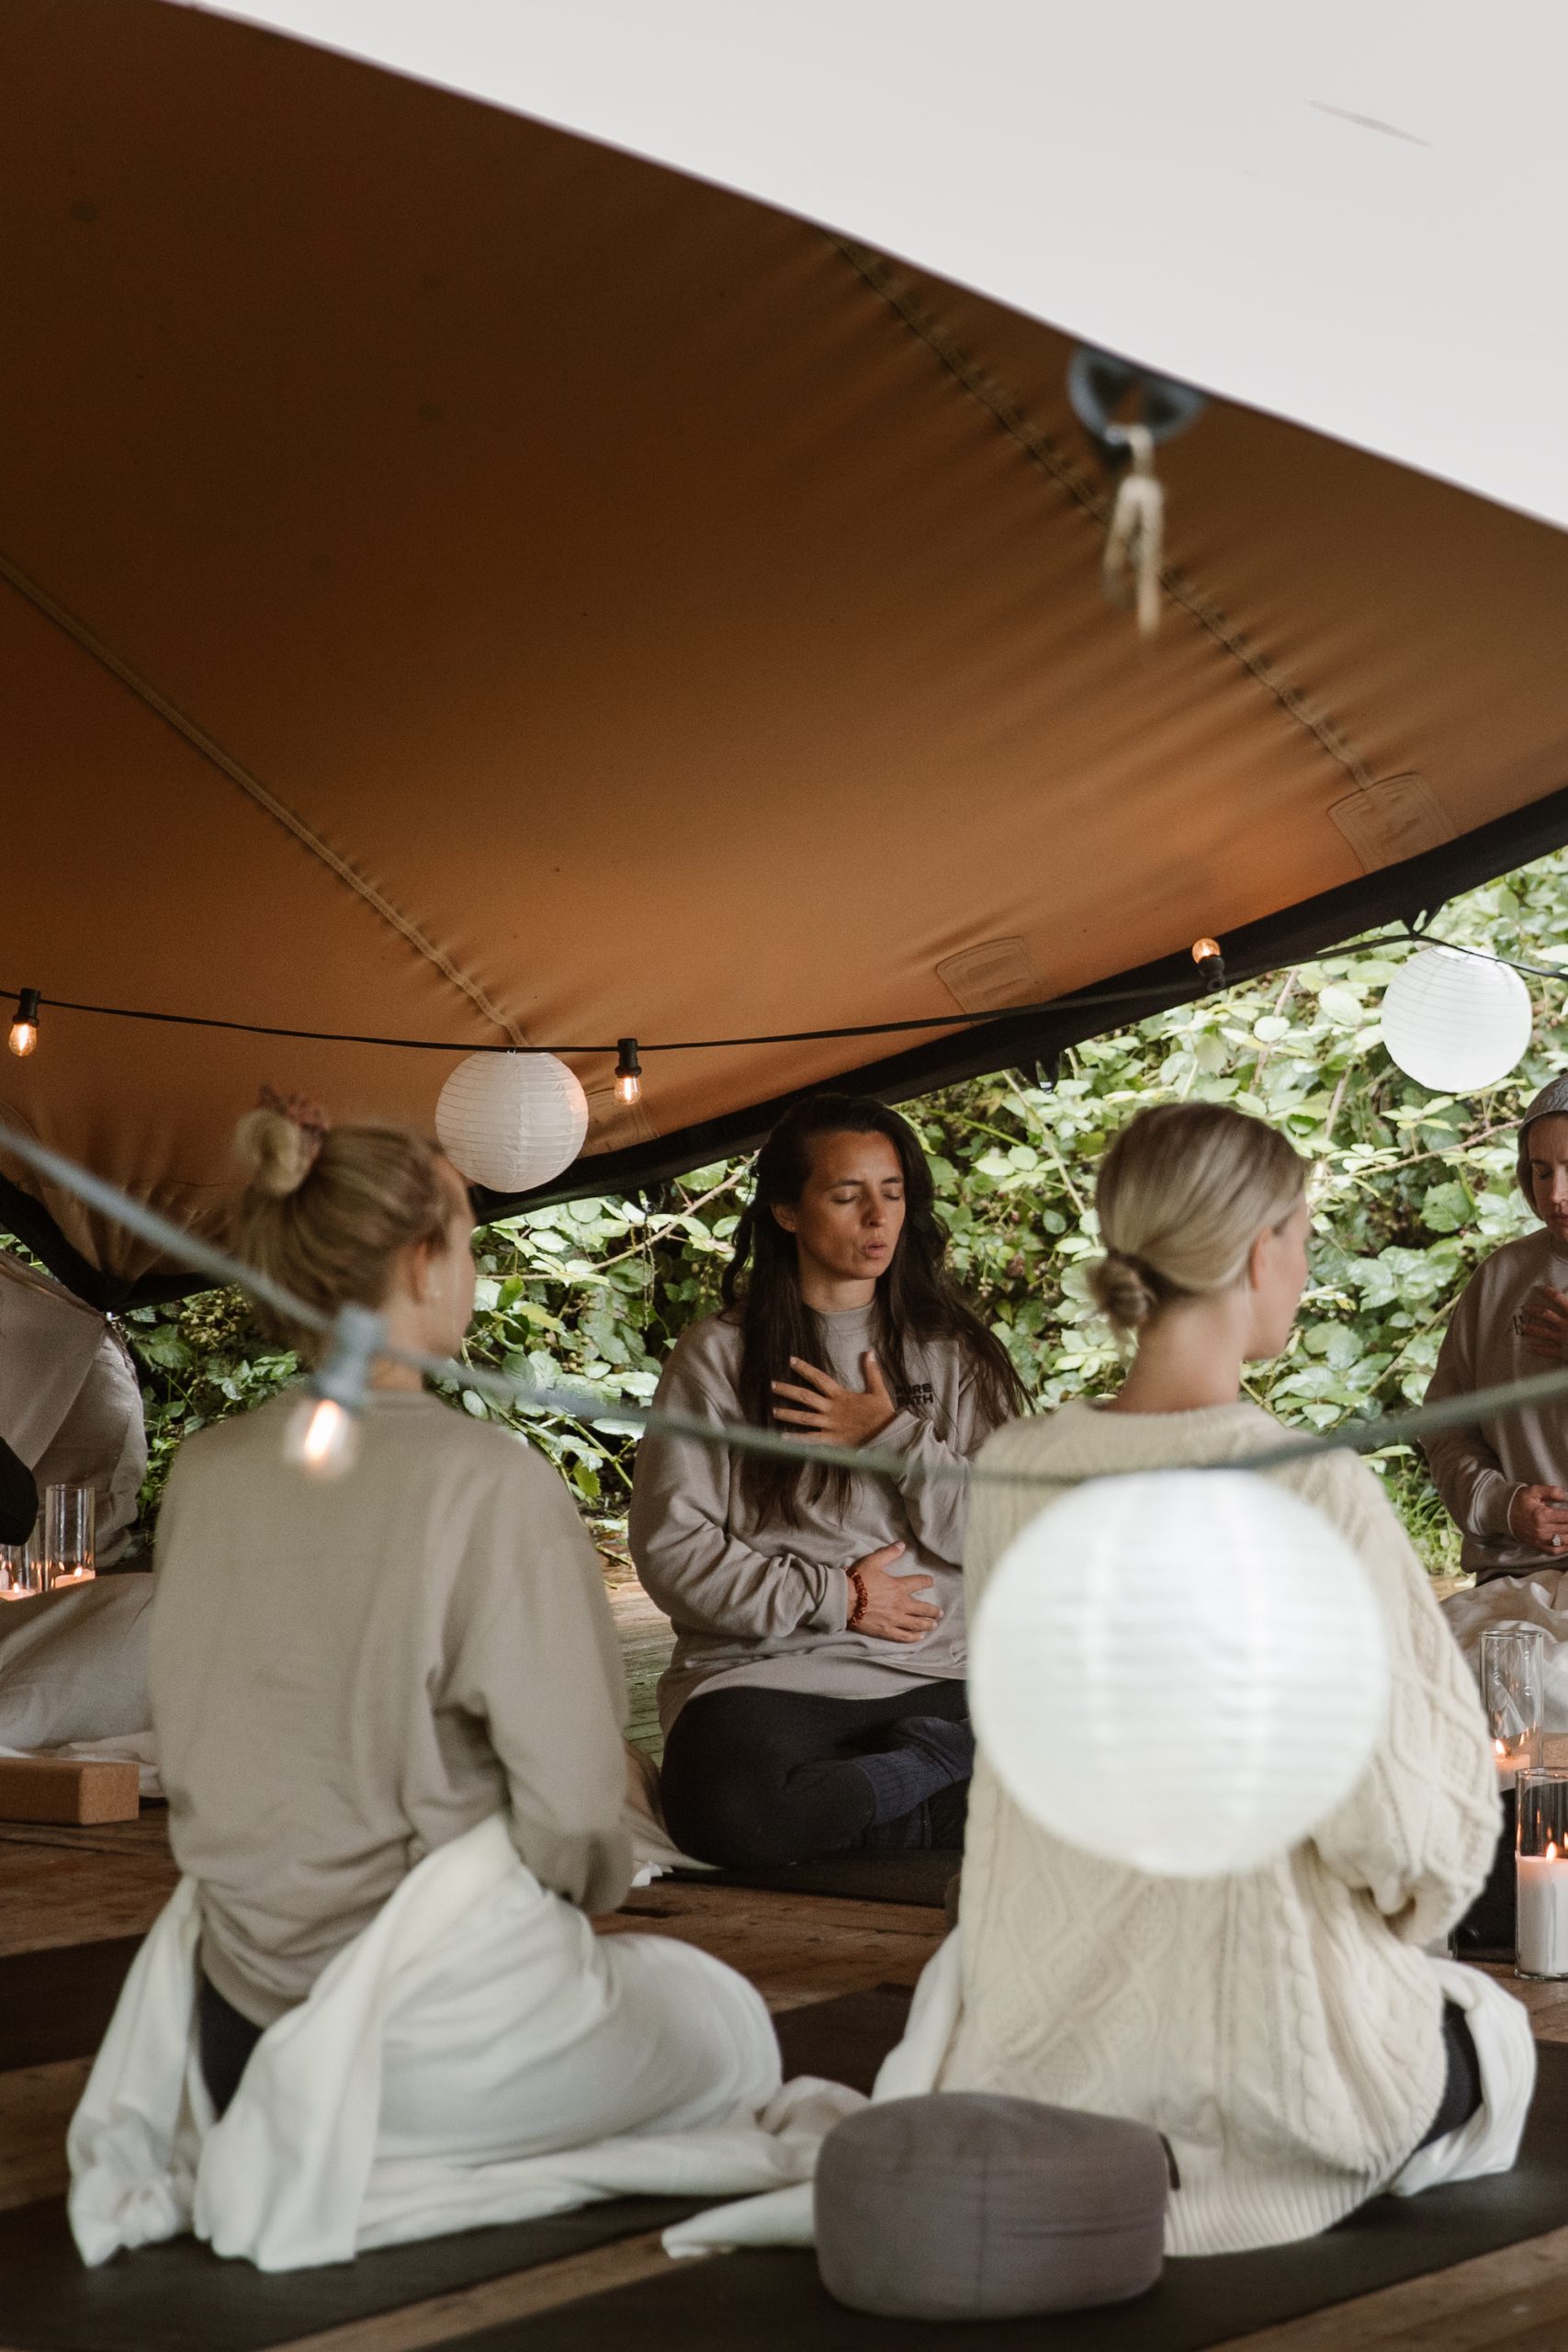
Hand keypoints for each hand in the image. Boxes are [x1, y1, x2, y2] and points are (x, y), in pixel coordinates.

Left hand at [772, 1351, 897, 1447]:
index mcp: (841, 1395)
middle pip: (805, 1397)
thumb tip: (869, 1352)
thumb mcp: (878, 1389)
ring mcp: (830, 1425)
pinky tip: (783, 1437)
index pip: (819, 1378)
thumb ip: (871, 1371)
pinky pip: (810, 1439)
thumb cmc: (882, 1413)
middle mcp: (831, 1409)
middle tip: (772, 1385)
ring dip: (787, 1413)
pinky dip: (796, 1439)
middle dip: (787, 1390)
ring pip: (804, 1418)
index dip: (804, 1369)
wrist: (887, 1436)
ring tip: (773, 1410)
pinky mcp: (831, 1440)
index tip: (791, 1361)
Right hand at [849, 1542, 941, 1642]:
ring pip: (916, 1624)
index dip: (927, 1581)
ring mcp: (894, 1619)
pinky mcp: (886, 1631)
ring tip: (933, 1625)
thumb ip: (889, 1553)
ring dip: (927, 1624)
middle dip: (933, 1611)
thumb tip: (902, 1545)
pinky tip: (919, 1637)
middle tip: (939, 1613)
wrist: (844, 1600)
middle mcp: (901, 1604)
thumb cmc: (858, 1580)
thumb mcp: (873, 1561)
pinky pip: (904, 1636)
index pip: (919, 1583)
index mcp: (899, 1587)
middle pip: (923, 1609)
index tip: (931, 1582)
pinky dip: (914, 1637)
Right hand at [1509, 1483, 1567, 1552]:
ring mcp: (1540, 1539)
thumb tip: (1567, 1497)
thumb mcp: (1534, 1491)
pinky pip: (1555, 1551)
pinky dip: (1565, 1548)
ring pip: (1564, 1540)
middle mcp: (1542, 1529)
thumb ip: (1552, 1492)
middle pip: (1567, 1529)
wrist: (1503, 1513)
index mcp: (1542, 1515)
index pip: (1567, 1517)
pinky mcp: (1537, 1544)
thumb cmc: (1520, 1501)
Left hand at [1518, 1285, 1567, 1361]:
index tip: (1541, 1288)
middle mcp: (1566, 1325)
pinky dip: (1537, 1349)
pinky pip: (1547, 1351)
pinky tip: (1527, 1347)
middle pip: (1546, 1315)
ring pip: (1543, 1332)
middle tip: (1524, 1307)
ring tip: (1521, 1327)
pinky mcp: (1563, 1352)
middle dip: (1534, 1311)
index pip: (1560, 1300)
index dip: (1550, 1293)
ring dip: (1531, 1329)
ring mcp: (1563, 1339)